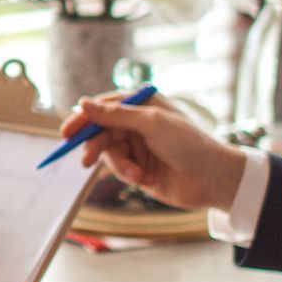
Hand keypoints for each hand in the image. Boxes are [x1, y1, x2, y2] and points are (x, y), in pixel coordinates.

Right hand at [69, 90, 244, 212]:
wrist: (214, 179)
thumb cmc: (189, 143)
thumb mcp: (151, 123)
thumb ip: (114, 115)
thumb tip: (82, 103)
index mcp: (142, 103)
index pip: (104, 106)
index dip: (84, 118)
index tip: (68, 132)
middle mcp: (138, 122)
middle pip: (102, 131)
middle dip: (97, 147)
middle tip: (86, 161)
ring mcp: (138, 145)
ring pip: (110, 153)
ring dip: (121, 166)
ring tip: (138, 175)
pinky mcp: (139, 167)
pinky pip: (120, 169)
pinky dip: (130, 174)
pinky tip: (147, 178)